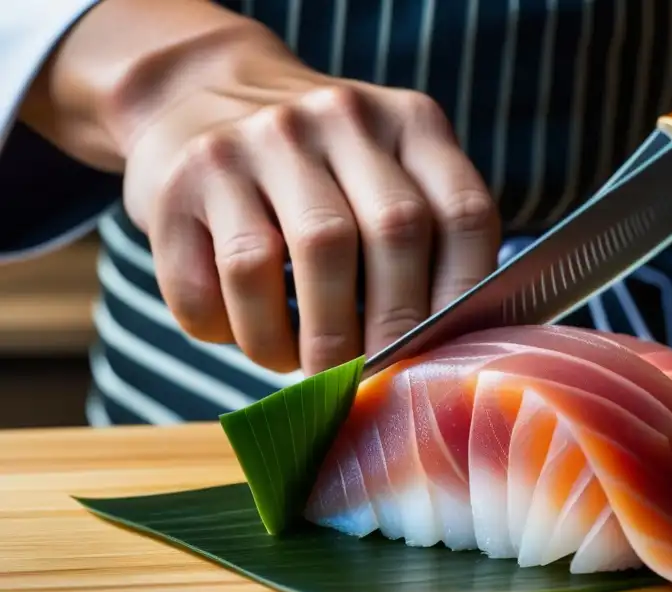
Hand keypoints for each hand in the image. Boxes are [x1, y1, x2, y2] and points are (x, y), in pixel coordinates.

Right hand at [121, 28, 499, 375]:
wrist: (196, 99)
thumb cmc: (318, 176)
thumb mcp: (387, 178)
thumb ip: (425, 244)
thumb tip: (439, 356)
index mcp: (408, 123)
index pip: (463, 215)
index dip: (462, 297)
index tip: (443, 356)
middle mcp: (336, 117)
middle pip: (390, 234)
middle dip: (389, 332)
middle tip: (375, 381)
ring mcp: (252, 142)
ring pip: (299, 260)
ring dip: (308, 343)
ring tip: (310, 370)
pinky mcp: (178, 183)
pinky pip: (211, 286)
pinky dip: (236, 334)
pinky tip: (250, 335)